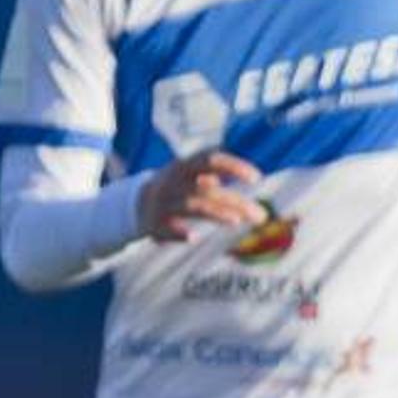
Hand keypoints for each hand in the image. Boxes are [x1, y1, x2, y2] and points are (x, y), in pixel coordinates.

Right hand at [135, 150, 263, 242]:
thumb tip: (256, 184)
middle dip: (236, 202)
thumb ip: (221, 176)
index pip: (211, 159)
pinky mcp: (154, 224)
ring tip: (236, 221)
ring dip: (214, 212)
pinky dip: (178, 233)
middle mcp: (174, 181)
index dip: (233, 166)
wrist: (135, 202)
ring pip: (191, 206)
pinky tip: (194, 238)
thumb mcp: (195, 173)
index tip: (256, 178)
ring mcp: (163, 203)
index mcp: (186, 165)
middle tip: (261, 216)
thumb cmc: (179, 187)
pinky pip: (166, 228)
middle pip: (209, 189)